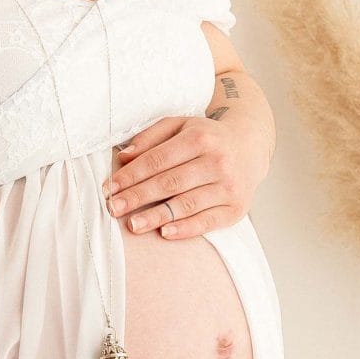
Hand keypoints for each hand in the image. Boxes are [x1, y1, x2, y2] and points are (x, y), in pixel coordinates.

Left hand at [101, 108, 269, 238]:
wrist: (250, 146)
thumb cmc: (206, 138)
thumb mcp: (180, 126)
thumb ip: (150, 137)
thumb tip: (123, 157)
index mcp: (200, 138)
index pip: (157, 160)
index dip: (131, 176)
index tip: (110, 189)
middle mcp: (217, 161)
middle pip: (170, 183)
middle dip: (138, 197)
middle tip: (114, 209)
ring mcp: (229, 186)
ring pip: (186, 204)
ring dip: (157, 216)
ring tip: (133, 225)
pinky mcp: (237, 208)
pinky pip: (208, 222)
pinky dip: (186, 229)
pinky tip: (165, 233)